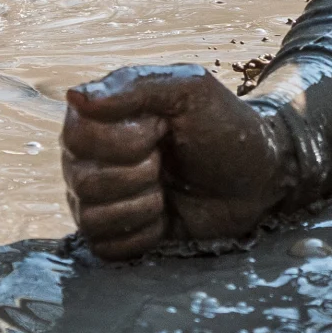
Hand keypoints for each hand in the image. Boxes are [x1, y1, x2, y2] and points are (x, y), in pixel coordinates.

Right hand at [62, 63, 287, 260]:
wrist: (257, 177)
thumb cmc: (224, 126)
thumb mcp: (190, 90)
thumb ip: (135, 86)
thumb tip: (74, 96)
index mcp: (100, 117)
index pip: (78, 136)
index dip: (126, 140)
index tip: (161, 129)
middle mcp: (87, 158)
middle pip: (84, 181)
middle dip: (139, 174)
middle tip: (167, 161)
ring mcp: (98, 199)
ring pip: (91, 216)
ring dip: (143, 205)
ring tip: (167, 189)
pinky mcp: (114, 234)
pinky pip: (105, 247)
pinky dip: (143, 234)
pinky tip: (164, 217)